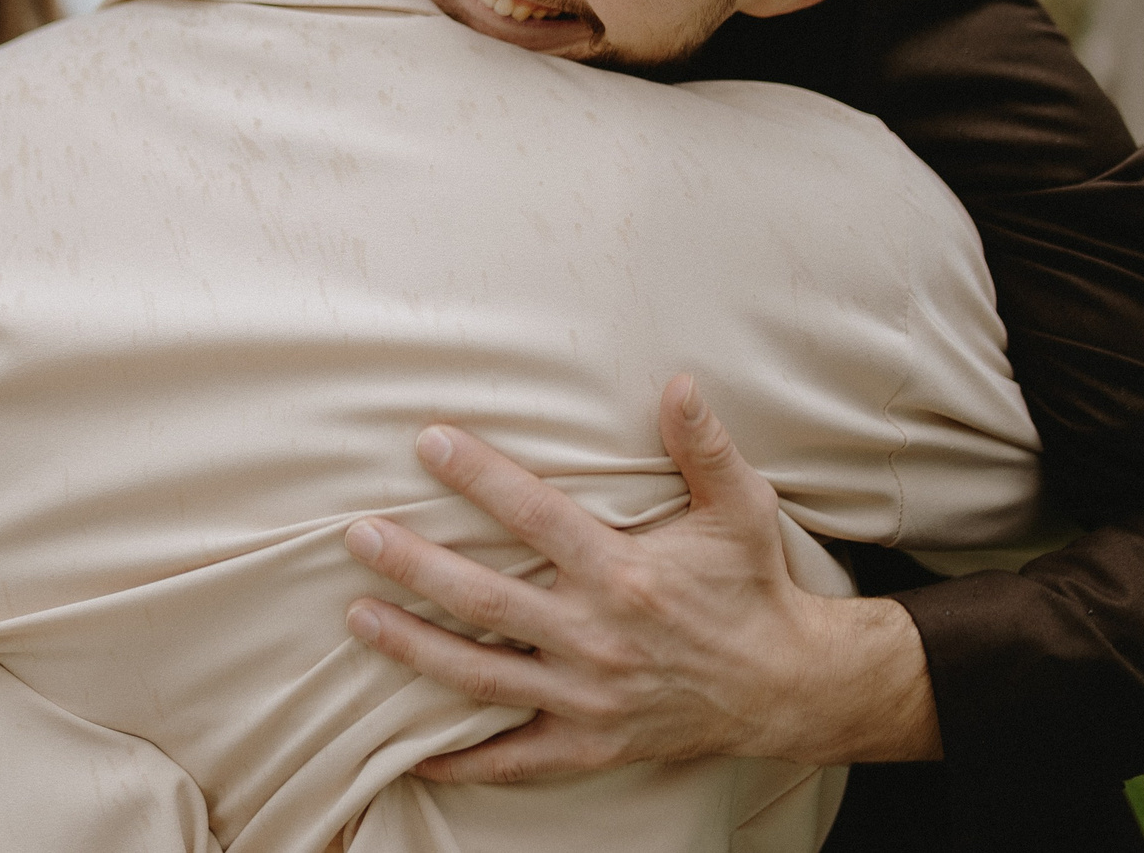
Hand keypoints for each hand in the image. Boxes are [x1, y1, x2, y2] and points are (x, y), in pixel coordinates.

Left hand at [341, 374, 938, 781]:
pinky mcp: (588, 744)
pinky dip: (459, 761)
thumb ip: (704, 447)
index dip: (478, 475)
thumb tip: (678, 382)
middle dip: (414, 566)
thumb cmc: (752, 586)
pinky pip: (511, 759)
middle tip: (357, 535)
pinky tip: (406, 752)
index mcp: (623, 573)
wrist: (786, 686)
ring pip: (478, 676)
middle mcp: (596, 637)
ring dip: (413, 647)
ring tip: (357, 616)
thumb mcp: (741, 509)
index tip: (427, 440)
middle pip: (483, 599)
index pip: (534, 515)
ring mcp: (587, 698)